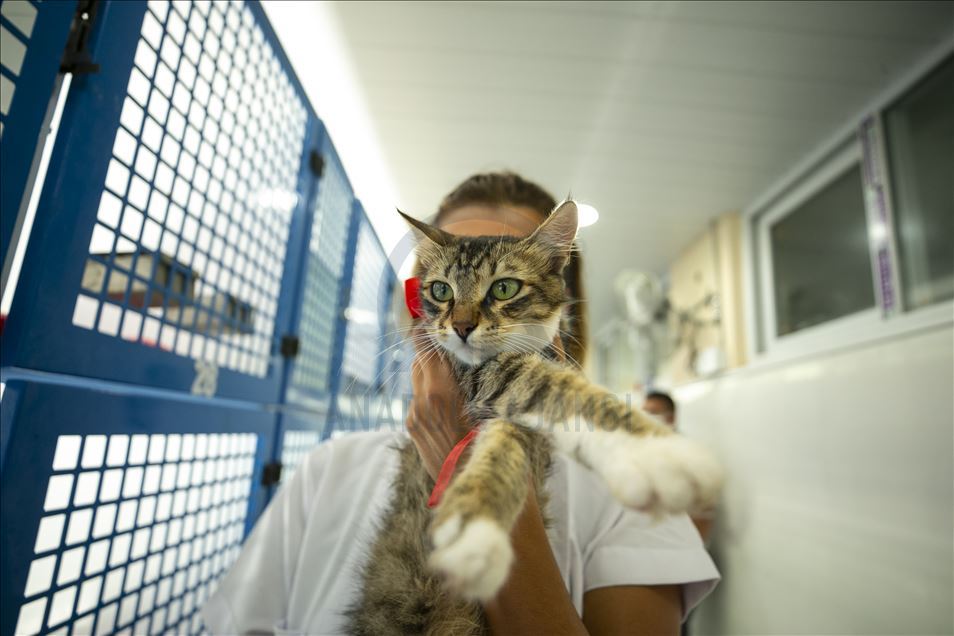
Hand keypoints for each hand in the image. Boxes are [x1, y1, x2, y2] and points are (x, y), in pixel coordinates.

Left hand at [405, 326, 566, 480]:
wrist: (480, 487)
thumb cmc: (500, 444)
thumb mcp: (505, 401)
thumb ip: (503, 369)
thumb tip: (533, 342)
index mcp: (441, 390)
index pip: (426, 346)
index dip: (430, 329)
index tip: (437, 319)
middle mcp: (423, 400)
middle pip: (420, 359)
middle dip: (435, 351)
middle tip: (452, 343)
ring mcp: (415, 415)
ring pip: (418, 380)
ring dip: (433, 373)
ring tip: (455, 375)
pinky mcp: (413, 428)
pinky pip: (419, 400)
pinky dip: (431, 394)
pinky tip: (451, 403)